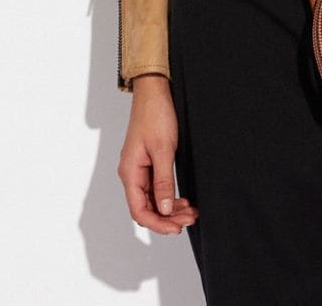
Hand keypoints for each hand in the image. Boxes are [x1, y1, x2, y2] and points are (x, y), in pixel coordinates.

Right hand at [117, 74, 198, 234]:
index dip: (158, 223)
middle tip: (190, 219)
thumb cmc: (155, 116)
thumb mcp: (164, 149)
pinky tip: (183, 199)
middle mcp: (132, 174)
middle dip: (168, 217)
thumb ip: (164, 181)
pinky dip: (169, 195)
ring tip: (191, 212)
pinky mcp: (148, 163)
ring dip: (170, 208)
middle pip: (147, 207)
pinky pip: (156, 187)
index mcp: (130, 172)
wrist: (154, 92)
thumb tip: (165, 209)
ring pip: (153, 199)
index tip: (177, 228)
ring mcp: (139, 169)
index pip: (139, 210)